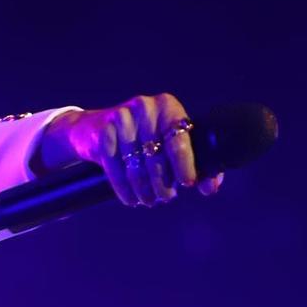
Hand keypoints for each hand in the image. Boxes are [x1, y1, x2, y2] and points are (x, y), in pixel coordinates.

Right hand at [38, 95, 222, 206]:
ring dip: (144, 190)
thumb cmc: (144, 137)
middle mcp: (145, 107)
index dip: (185, 165)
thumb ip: (196, 163)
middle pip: (157, 157)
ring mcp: (122, 118)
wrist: (96, 128)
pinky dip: (124, 189)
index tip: (188, 184)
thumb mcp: (170, 142)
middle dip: (163, 183)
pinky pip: (116, 169)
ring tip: (148, 200)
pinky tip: (130, 199)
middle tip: (166, 197)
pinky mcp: (104, 132)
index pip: (179, 141)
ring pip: (136, 166)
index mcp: (168, 106)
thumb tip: (210, 187)